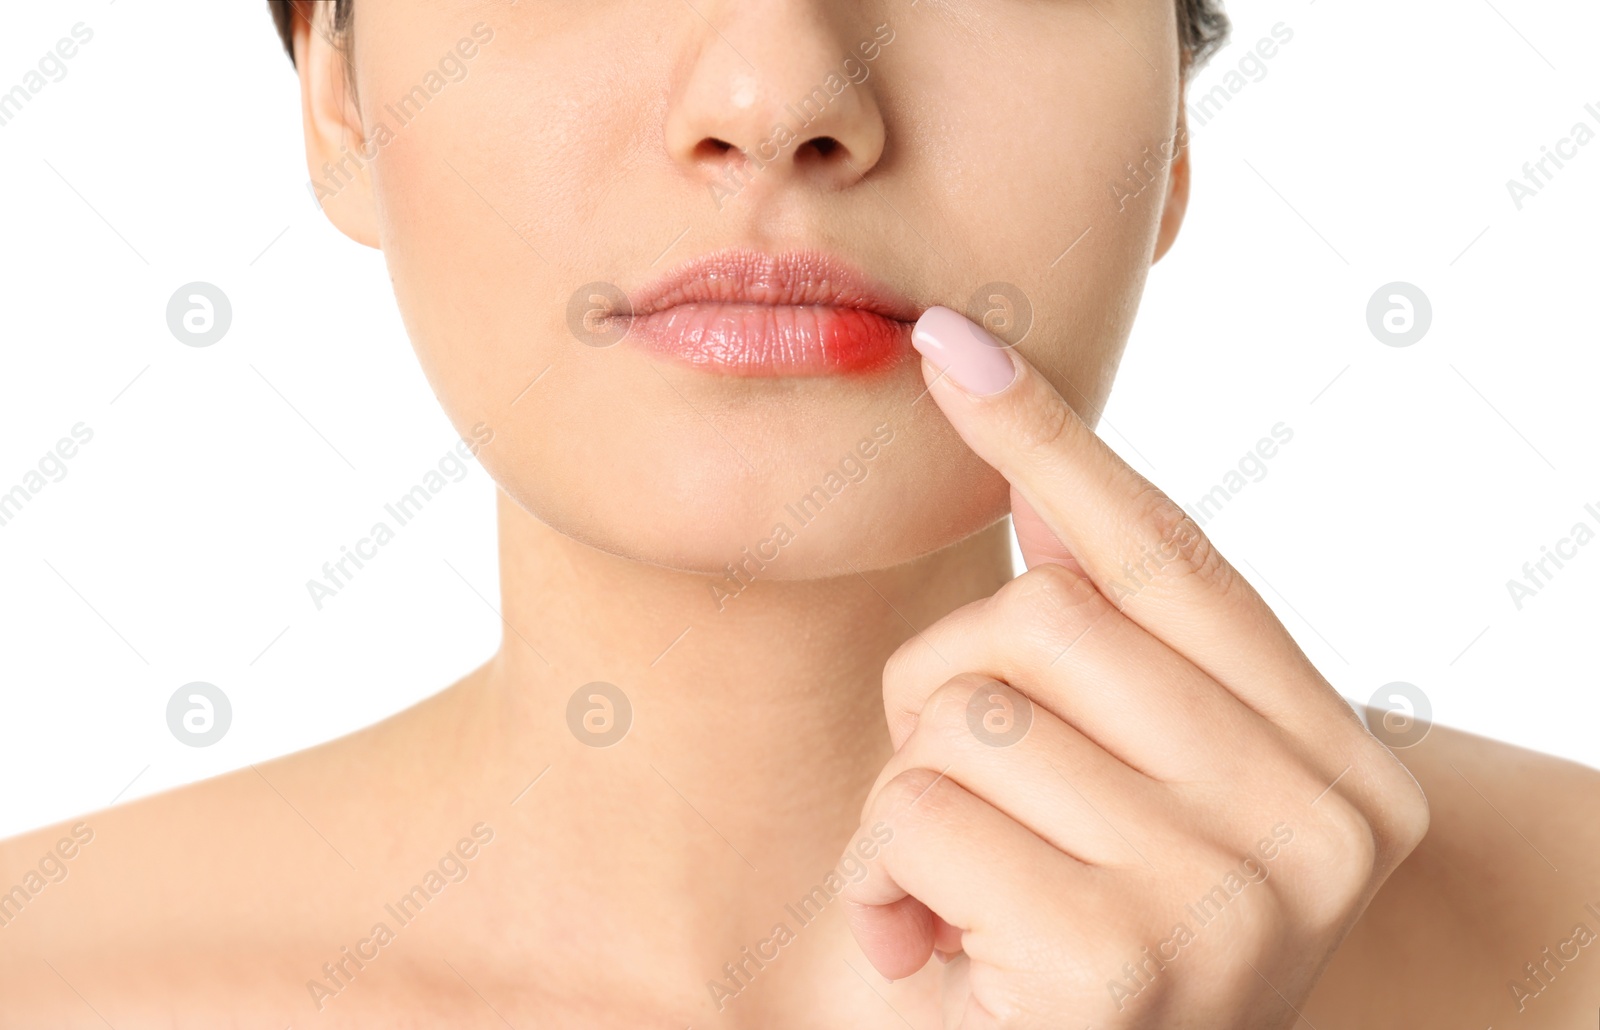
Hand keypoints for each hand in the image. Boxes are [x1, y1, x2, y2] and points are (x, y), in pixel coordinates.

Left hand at [840, 306, 1429, 1028]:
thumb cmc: (1089, 956)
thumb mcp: (1124, 803)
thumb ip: (1115, 662)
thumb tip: (1047, 485)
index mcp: (1341, 768)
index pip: (1174, 557)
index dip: (1051, 444)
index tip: (951, 344)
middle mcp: (1325, 829)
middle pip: (1047, 615)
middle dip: (940, 685)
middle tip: (945, 788)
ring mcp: (1237, 902)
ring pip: (969, 709)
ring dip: (908, 796)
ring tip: (949, 889)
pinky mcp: (1123, 970)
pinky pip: (921, 814)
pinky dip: (881, 875)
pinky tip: (926, 954)